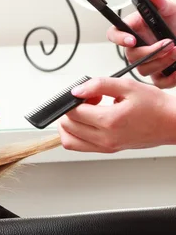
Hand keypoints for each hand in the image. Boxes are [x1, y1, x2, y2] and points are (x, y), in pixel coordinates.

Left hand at [58, 77, 175, 152]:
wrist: (171, 123)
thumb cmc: (154, 105)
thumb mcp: (127, 86)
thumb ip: (99, 85)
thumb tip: (77, 90)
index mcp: (110, 122)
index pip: (73, 112)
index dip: (76, 98)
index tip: (88, 93)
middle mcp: (106, 138)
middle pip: (68, 126)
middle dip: (71, 109)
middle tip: (88, 101)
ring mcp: (106, 147)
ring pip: (69, 140)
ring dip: (70, 124)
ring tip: (86, 112)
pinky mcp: (108, 150)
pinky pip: (80, 146)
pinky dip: (76, 134)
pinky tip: (90, 121)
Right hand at [107, 0, 175, 88]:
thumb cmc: (174, 21)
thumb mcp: (170, 9)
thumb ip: (160, 2)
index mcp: (133, 29)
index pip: (114, 34)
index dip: (119, 38)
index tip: (131, 39)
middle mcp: (137, 47)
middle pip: (131, 55)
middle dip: (151, 51)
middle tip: (168, 44)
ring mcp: (147, 62)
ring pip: (144, 69)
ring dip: (162, 61)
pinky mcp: (158, 74)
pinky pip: (159, 82)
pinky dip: (171, 76)